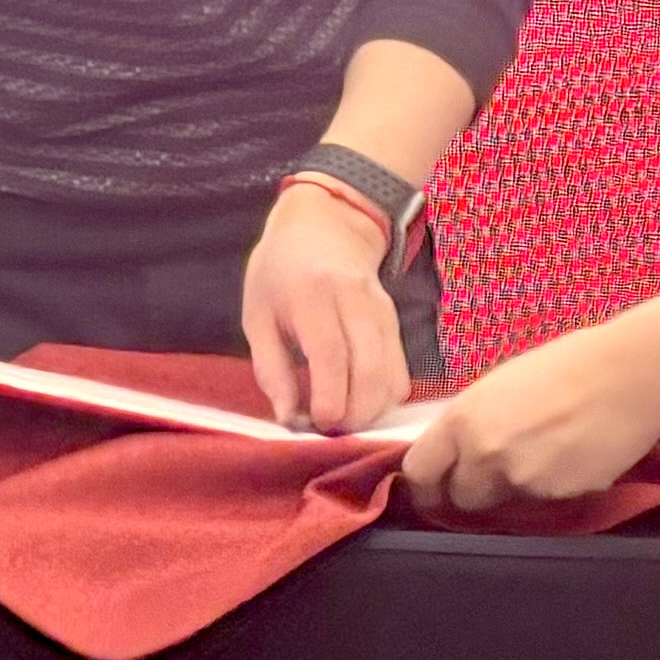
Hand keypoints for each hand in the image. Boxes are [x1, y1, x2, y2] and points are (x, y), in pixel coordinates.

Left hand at [241, 181, 412, 434]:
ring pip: (392, 374)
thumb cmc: (279, 275)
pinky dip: (385, 398)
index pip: (331, 353)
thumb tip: (289, 420)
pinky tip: (361, 405)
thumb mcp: (257, 316)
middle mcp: (354, 300)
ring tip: (343, 422)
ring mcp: (381, 310)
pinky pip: (401, 371)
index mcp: (311, 295)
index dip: (330, 396)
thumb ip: (271, 369)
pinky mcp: (396, 322)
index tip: (319, 424)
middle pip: (369, 369)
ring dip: (372, 411)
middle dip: (355, 413)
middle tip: (330, 432)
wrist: (324, 227)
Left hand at [399, 328, 659, 513]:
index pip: (420, 472)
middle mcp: (485, 456)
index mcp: (463, 421)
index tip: (434, 485)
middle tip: (497, 469)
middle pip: (461, 497)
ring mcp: (524, 481)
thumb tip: (456, 449)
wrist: (630, 376)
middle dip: (473, 489)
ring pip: (505, 501)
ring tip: (546, 451)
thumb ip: (471, 423)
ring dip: (515, 487)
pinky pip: (545, 500)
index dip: (426, 481)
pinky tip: (574, 456)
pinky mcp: (560, 497)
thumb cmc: (566, 365)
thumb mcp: (499, 386)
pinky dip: (553, 486)